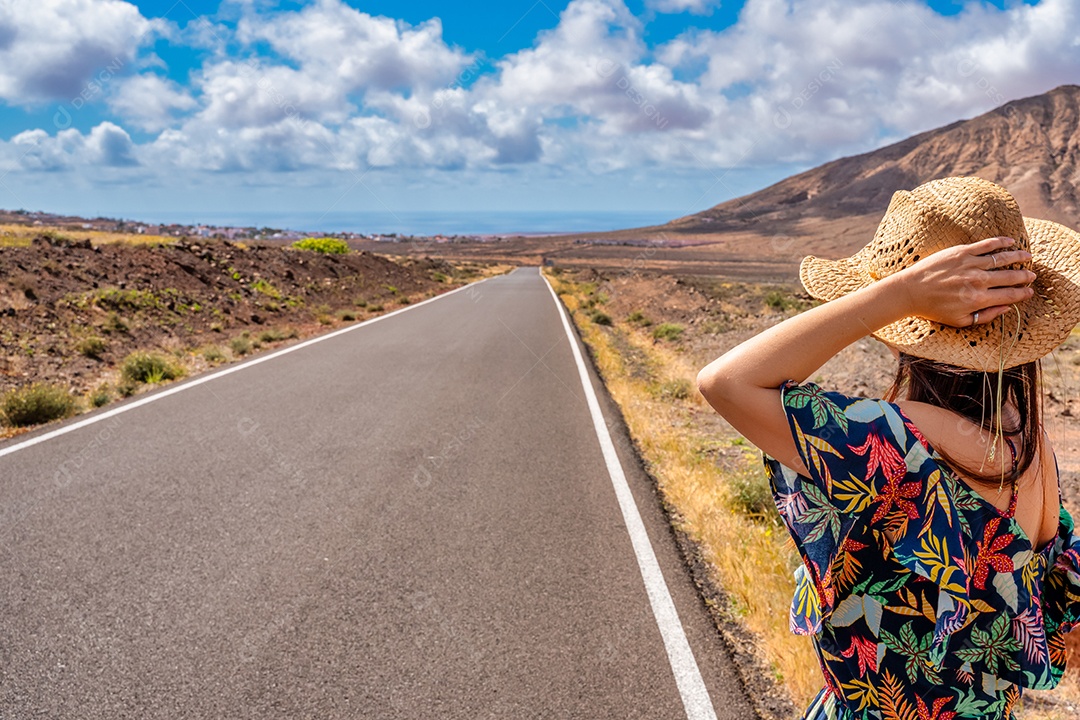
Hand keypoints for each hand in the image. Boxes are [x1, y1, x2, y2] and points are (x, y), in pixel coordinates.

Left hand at [887, 236, 1034, 326]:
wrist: (910, 291)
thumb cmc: (933, 308)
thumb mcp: (960, 321)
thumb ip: (985, 316)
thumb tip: (1006, 308)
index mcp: (978, 299)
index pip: (1009, 295)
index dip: (1022, 293)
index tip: (1030, 292)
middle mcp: (978, 281)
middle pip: (1009, 276)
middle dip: (1024, 276)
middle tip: (1032, 275)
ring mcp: (970, 264)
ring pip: (1002, 258)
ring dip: (1018, 257)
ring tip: (1028, 256)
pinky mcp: (961, 252)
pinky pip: (986, 245)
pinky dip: (1000, 242)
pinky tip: (1010, 241)